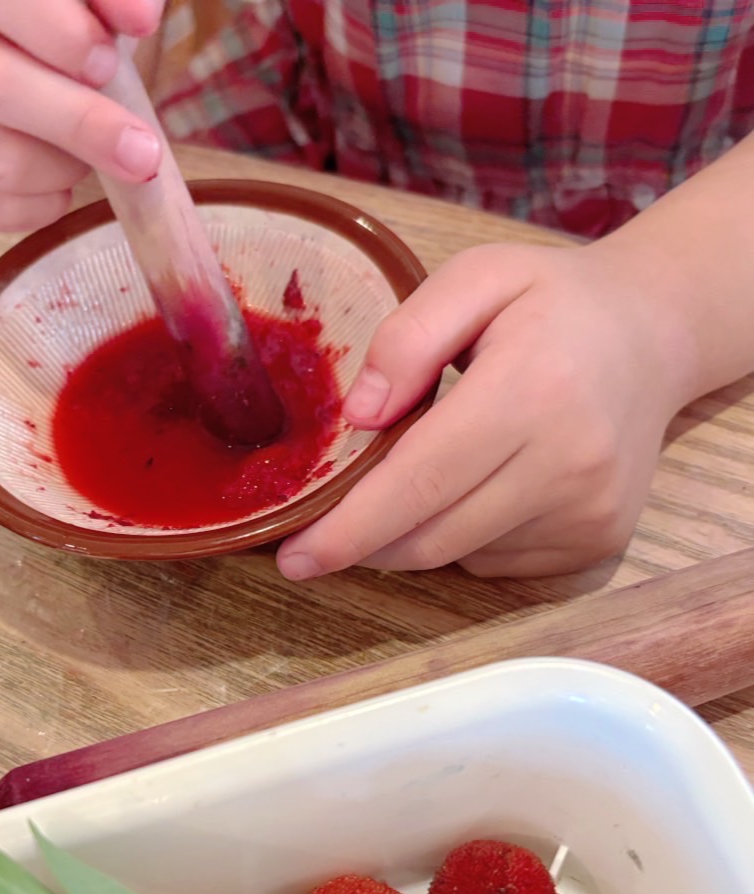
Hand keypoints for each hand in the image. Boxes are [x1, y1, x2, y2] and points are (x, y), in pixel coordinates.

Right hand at [0, 0, 165, 230]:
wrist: (2, 50)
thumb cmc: (50, 17)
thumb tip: (140, 17)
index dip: (59, 35)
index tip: (109, 65)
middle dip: (79, 123)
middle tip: (140, 151)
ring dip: (62, 169)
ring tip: (89, 157)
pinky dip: (37, 207)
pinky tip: (60, 186)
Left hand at [276, 239, 698, 578]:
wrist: (655, 335)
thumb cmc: (553, 303)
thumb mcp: (478, 277)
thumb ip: (408, 336)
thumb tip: (358, 416)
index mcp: (531, 392)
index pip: (419, 481)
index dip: (348, 529)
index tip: (293, 557)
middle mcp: (568, 464)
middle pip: (431, 536)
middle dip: (362, 544)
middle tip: (314, 539)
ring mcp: (588, 512)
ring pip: (457, 555)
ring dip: (409, 536)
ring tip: (412, 481)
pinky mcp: (596, 541)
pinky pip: (492, 562)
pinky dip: (458, 538)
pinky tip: (472, 488)